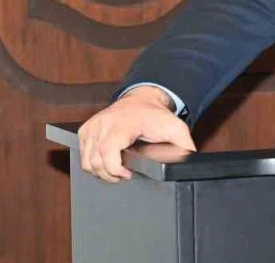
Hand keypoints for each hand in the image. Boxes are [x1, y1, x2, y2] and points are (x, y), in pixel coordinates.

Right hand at [76, 86, 195, 182]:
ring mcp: (93, 126)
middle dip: (109, 174)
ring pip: (87, 161)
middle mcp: (104, 124)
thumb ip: (183, 145)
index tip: (127, 174)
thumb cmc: (156, 116)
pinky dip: (93, 162)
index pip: (107, 151)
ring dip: (100, 170)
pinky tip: (108, 160)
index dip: (114, 169)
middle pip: (95, 161)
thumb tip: (191, 162)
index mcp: (123, 124)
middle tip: (124, 175)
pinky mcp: (86, 130)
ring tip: (117, 169)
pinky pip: (83, 154)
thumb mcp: (175, 128)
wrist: (143, 99)